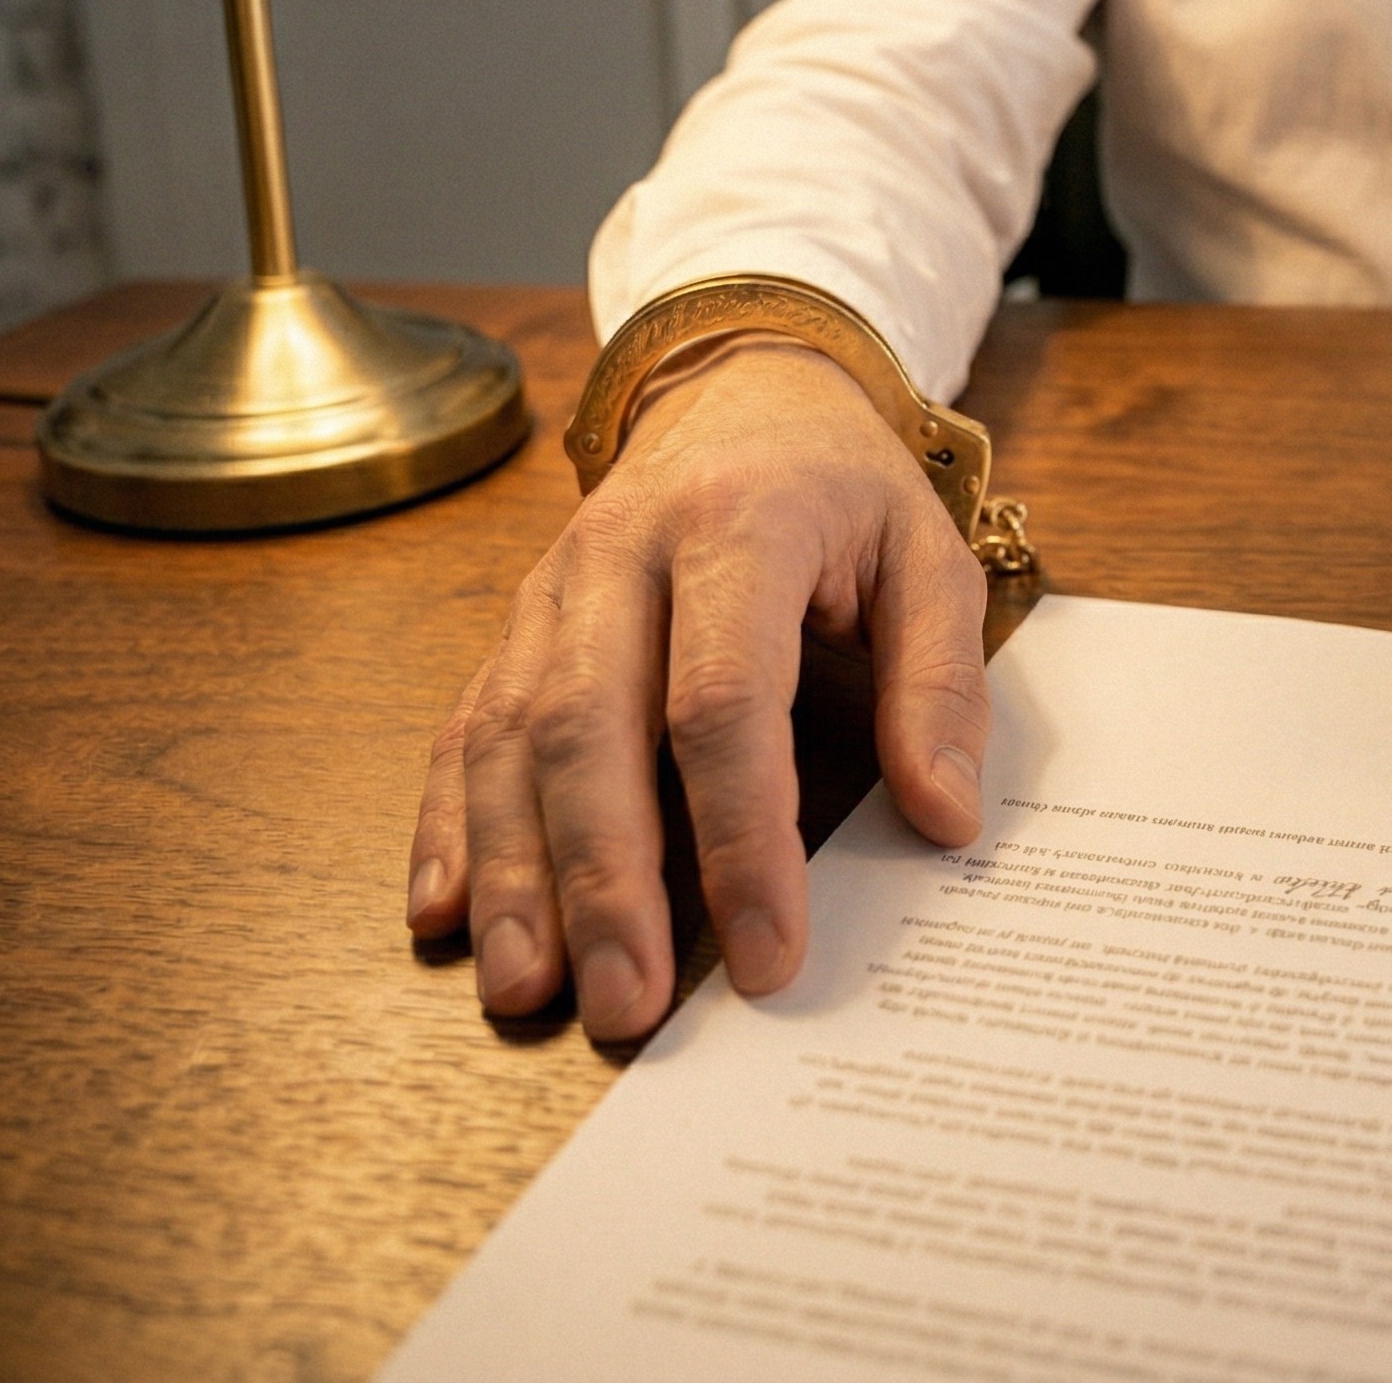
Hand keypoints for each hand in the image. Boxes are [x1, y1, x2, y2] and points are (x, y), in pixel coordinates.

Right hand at [404, 340, 990, 1036]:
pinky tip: (446, 916)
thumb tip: (944, 818)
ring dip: (514, 876)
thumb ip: (940, 684)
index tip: (769, 950)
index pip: (724, 701)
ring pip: (510, 739)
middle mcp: (621, 556)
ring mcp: (551, 592)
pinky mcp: (514, 628)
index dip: (741, 836)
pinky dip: (450, 825)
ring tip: (528, 994)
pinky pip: (466, 729)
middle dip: (604, 882)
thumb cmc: (844, 487)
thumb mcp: (929, 555)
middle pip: (591, 730)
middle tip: (628, 1006)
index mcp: (739, 528)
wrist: (743, 385)